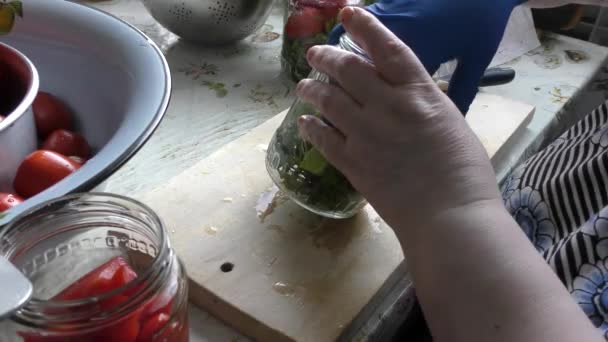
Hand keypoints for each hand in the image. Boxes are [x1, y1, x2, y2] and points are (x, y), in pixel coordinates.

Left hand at [297, 7, 500, 231]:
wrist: (450, 217)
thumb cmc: (465, 173)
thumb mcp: (450, 122)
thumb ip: (422, 102)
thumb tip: (400, 93)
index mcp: (420, 93)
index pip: (386, 48)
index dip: (364, 27)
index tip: (347, 15)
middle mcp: (389, 107)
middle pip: (348, 70)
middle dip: (326, 57)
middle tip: (315, 54)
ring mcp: (367, 135)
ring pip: (329, 101)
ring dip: (312, 89)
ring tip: (303, 85)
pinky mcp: (353, 164)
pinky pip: (323, 139)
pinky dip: (311, 127)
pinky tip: (304, 122)